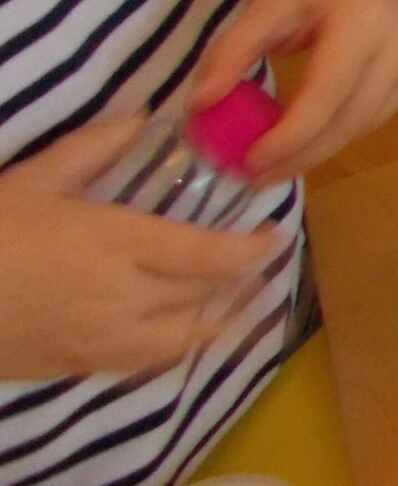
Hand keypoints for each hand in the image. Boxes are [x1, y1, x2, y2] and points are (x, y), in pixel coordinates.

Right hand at [0, 119, 279, 379]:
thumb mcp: (36, 178)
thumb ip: (95, 147)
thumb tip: (144, 117)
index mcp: (120, 246)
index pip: (209, 256)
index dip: (251, 250)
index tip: (274, 235)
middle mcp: (124, 299)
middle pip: (204, 298)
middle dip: (241, 283)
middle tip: (259, 264)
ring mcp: (101, 341)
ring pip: (182, 341)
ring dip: (215, 321)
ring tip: (234, 302)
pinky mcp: (77, 367)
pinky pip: (144, 365)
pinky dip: (173, 348)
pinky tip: (176, 333)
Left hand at [190, 0, 397, 183]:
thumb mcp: (268, 4)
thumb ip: (232, 51)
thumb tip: (199, 106)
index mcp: (364, 19)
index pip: (327, 93)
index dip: (289, 136)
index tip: (249, 162)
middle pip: (351, 120)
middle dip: (301, 155)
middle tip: (257, 176)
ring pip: (366, 125)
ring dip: (319, 149)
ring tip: (276, 162)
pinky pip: (377, 117)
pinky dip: (340, 132)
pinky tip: (311, 134)